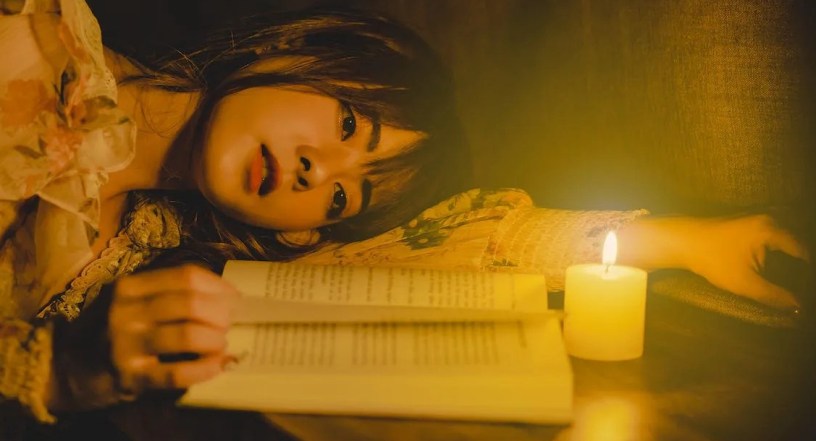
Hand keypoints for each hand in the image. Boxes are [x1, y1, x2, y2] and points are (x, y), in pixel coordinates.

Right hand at [108, 264, 239, 396]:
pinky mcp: (131, 377)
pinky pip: (178, 372)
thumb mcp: (132, 302)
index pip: (186, 276)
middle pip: (191, 303)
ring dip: (215, 340)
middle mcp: (125, 311)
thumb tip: (225, 297)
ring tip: (221, 343)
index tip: (236, 298)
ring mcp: (126, 345)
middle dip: (221, 313)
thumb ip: (168, 294)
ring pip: (188, 335)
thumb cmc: (115, 330)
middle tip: (230, 323)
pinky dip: (204, 369)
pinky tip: (216, 365)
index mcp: (129, 286)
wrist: (71, 369)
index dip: (219, 286)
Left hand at [619, 214, 809, 310]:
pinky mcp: (745, 226)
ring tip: (786, 284)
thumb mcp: (744, 283)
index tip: (807, 291)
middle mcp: (768, 221)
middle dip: (797, 269)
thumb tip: (797, 306)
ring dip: (783, 263)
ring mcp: (755, 221)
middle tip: (799, 290)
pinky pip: (768, 242)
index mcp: (772, 230)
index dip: (807, 273)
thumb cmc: (712, 259)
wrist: (681, 241)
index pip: (803, 252)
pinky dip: (771, 256)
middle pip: (793, 247)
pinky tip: (769, 272)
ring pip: (780, 245)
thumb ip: (773, 295)